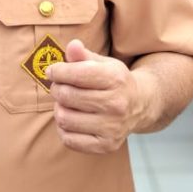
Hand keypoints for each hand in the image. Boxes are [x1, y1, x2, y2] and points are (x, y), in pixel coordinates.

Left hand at [46, 39, 142, 154]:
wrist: (140, 105)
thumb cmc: (114, 82)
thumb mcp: (103, 63)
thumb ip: (84, 55)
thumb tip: (72, 46)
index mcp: (116, 79)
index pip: (77, 74)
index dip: (57, 71)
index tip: (53, 71)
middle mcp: (117, 104)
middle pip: (66, 95)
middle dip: (57, 88)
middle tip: (59, 87)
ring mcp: (112, 127)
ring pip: (64, 118)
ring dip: (59, 109)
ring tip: (66, 103)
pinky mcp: (106, 145)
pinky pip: (69, 139)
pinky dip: (64, 128)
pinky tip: (72, 119)